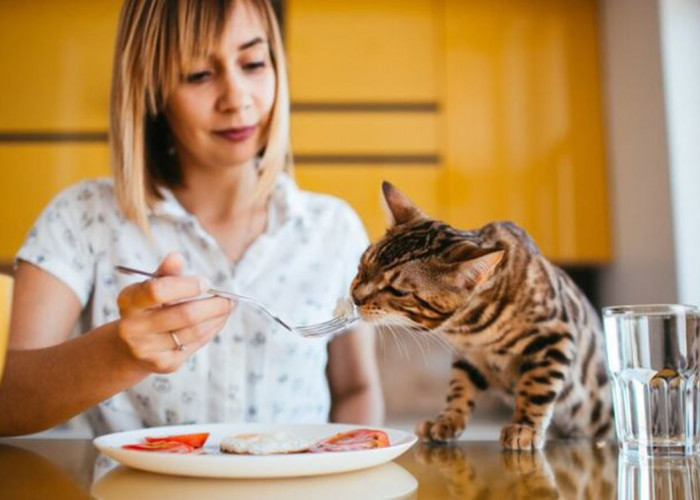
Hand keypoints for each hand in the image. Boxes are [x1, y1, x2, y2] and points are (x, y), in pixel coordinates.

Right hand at [116, 252, 232, 372]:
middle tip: (229, 297)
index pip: (157, 291)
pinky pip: (196, 344)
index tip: (206, 282)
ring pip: (195, 331)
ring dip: (218, 317)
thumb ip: (165, 273)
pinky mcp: (164, 364)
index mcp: (129, 301)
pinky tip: (218, 320)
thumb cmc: (147, 308)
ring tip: (228, 307)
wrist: (129, 348)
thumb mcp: (150, 287)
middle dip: (214, 305)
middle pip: (184, 315)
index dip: (186, 286)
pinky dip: (212, 330)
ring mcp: (148, 349)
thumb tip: (176, 256)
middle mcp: (133, 328)